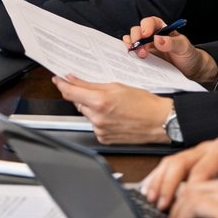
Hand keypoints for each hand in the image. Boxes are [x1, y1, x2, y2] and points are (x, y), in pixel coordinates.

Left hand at [51, 75, 172, 142]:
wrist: (160, 121)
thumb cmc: (144, 103)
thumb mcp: (117, 86)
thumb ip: (91, 84)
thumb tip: (73, 80)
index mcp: (100, 101)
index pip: (70, 92)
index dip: (61, 84)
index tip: (57, 79)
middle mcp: (97, 117)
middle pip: (78, 103)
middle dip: (83, 96)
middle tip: (99, 93)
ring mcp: (100, 130)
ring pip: (87, 114)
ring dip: (93, 108)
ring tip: (112, 106)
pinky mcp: (104, 138)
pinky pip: (94, 125)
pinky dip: (99, 120)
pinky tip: (114, 116)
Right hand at [123, 16, 217, 82]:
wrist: (190, 70)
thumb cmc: (188, 55)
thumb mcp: (184, 47)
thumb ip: (172, 43)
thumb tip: (157, 39)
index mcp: (162, 29)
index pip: (150, 22)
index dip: (146, 25)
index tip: (146, 34)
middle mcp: (151, 37)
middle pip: (138, 31)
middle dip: (136, 38)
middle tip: (141, 49)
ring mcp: (146, 47)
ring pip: (132, 41)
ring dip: (132, 46)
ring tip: (139, 55)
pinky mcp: (144, 58)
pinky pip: (133, 53)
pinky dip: (130, 53)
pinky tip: (132, 57)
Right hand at [141, 136, 217, 211]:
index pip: (201, 167)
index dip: (191, 186)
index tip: (185, 204)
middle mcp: (207, 147)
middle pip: (180, 162)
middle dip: (168, 184)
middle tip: (163, 204)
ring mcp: (197, 152)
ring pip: (171, 162)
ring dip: (159, 181)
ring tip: (151, 198)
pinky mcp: (192, 159)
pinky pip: (171, 165)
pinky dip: (159, 178)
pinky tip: (151, 189)